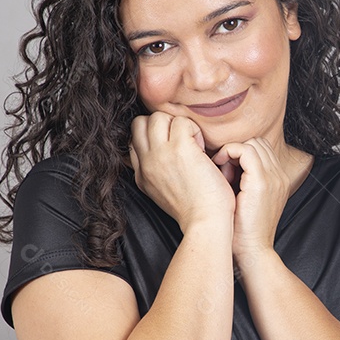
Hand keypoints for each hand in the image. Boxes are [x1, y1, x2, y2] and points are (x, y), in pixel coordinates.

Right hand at [127, 112, 233, 230]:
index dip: (152, 138)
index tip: (171, 149)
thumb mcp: (162, 193)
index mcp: (142, 175)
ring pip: (158, 117)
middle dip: (161, 125)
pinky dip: (195, 130)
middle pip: (139, 123)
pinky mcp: (180, 149)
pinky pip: (182, 121)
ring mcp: (161, 154)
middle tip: (181, 142)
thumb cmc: (195, 210)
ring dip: (178, 125)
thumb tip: (155, 158)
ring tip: (192, 144)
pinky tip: (202, 148)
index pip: (133, 141)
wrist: (205, 222)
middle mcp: (147, 163)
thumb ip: (154, 174)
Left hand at [210, 138, 290, 263]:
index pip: (261, 150)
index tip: (224, 168)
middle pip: (259, 143)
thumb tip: (225, 164)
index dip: (240, 153)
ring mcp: (274, 178)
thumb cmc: (241, 231)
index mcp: (277, 180)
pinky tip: (219, 166)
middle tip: (222, 168)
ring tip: (221, 170)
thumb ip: (242, 181)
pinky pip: (246, 150)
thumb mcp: (245, 201)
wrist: (252, 252)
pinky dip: (229, 153)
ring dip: (233, 151)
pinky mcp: (262, 182)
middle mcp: (279, 176)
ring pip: (253, 143)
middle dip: (237, 150)